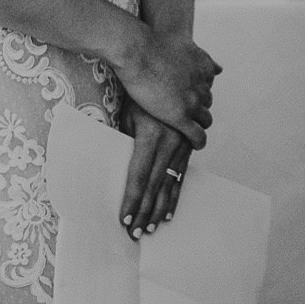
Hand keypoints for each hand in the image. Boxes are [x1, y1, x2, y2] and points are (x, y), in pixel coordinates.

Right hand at [115, 25, 218, 149]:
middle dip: (197, 108)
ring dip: (200, 125)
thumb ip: (199, 57)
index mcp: (204, 67)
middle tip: (186, 115)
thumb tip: (217, 67)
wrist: (138, 52)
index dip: (196, 94)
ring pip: (206, 119)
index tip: (189, 99)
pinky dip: (199, 142)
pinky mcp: (181, 117)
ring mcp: (193, 102)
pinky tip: (195, 145)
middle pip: (206, 103)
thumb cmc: (152, 45)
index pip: (206, 86)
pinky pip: (197, 135)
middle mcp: (202, 85)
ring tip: (191, 132)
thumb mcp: (184, 44)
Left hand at [119, 104, 192, 237]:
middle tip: (135, 233)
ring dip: (158, 209)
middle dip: (143, 212)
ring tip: (150, 228)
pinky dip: (173, 196)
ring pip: (168, 185)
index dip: (132, 200)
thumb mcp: (128, 116)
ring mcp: (182, 146)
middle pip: (154, 185)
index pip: (138, 176)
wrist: (166, 70)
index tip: (124, 220)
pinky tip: (168, 213)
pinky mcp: (188, 147)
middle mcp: (170, 143)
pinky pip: (181, 177)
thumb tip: (116, 169)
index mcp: (152, 136)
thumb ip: (125, 143)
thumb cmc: (139, 93)